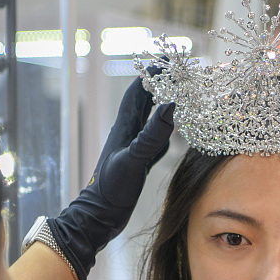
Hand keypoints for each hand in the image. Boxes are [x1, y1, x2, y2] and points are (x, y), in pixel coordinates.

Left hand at [48, 73, 174, 279]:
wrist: (99, 217)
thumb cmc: (112, 189)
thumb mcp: (135, 159)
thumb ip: (153, 134)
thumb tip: (172, 105)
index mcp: (123, 128)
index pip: (137, 92)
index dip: (149, 75)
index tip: (167, 63)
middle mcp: (127, 134)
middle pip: (143, 103)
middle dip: (158, 87)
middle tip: (178, 76)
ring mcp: (131, 149)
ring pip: (149, 122)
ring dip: (162, 109)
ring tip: (180, 99)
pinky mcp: (137, 163)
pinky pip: (153, 142)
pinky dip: (164, 135)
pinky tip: (172, 137)